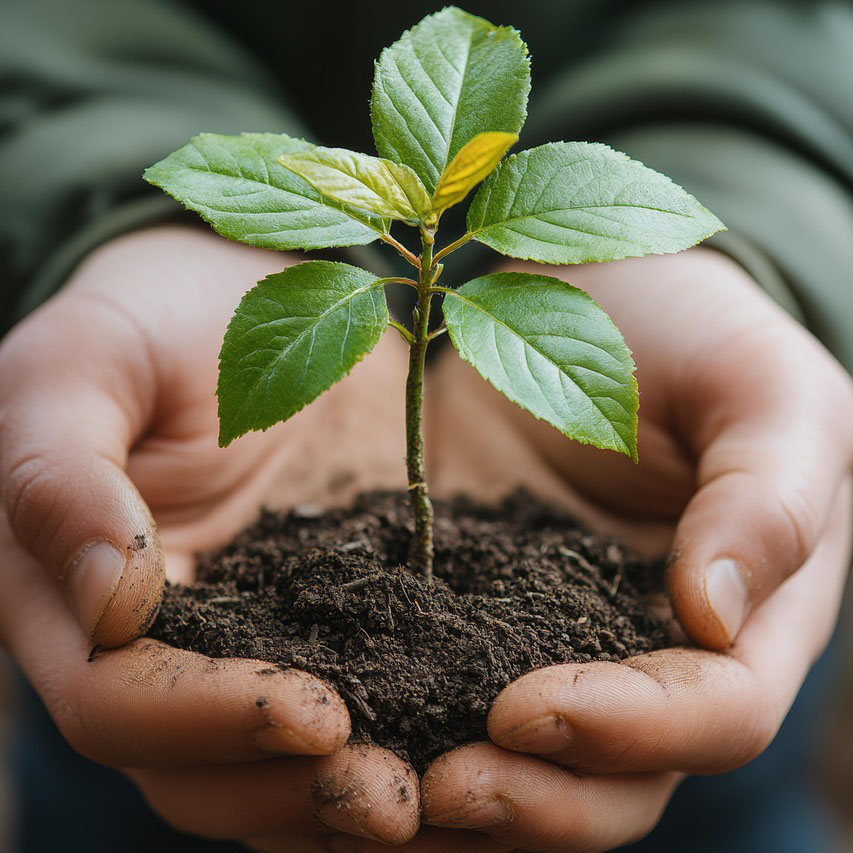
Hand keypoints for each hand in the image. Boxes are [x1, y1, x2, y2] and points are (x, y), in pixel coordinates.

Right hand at [0, 226, 418, 848]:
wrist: (239, 296)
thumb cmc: (147, 317)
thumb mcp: (84, 362)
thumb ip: (59, 471)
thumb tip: (110, 603)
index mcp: (70, 595)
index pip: (114, 701)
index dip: (203, 720)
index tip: (314, 713)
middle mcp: (155, 639)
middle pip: (194, 762)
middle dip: (288, 786)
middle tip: (394, 799)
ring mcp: (245, 632)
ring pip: (268, 759)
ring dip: (342, 793)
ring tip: (432, 797)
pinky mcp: (325, 610)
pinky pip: (351, 694)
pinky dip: (392, 735)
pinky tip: (458, 746)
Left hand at [407, 248, 852, 850]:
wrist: (593, 297)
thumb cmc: (694, 332)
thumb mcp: (762, 388)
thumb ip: (767, 497)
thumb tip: (713, 616)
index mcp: (745, 615)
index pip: (715, 715)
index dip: (634, 731)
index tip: (529, 704)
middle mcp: (647, 652)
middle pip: (613, 780)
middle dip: (533, 798)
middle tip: (439, 787)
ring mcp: (550, 638)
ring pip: (522, 765)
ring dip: (455, 798)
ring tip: (373, 790)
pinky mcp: (467, 608)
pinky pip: (438, 691)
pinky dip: (398, 731)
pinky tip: (330, 735)